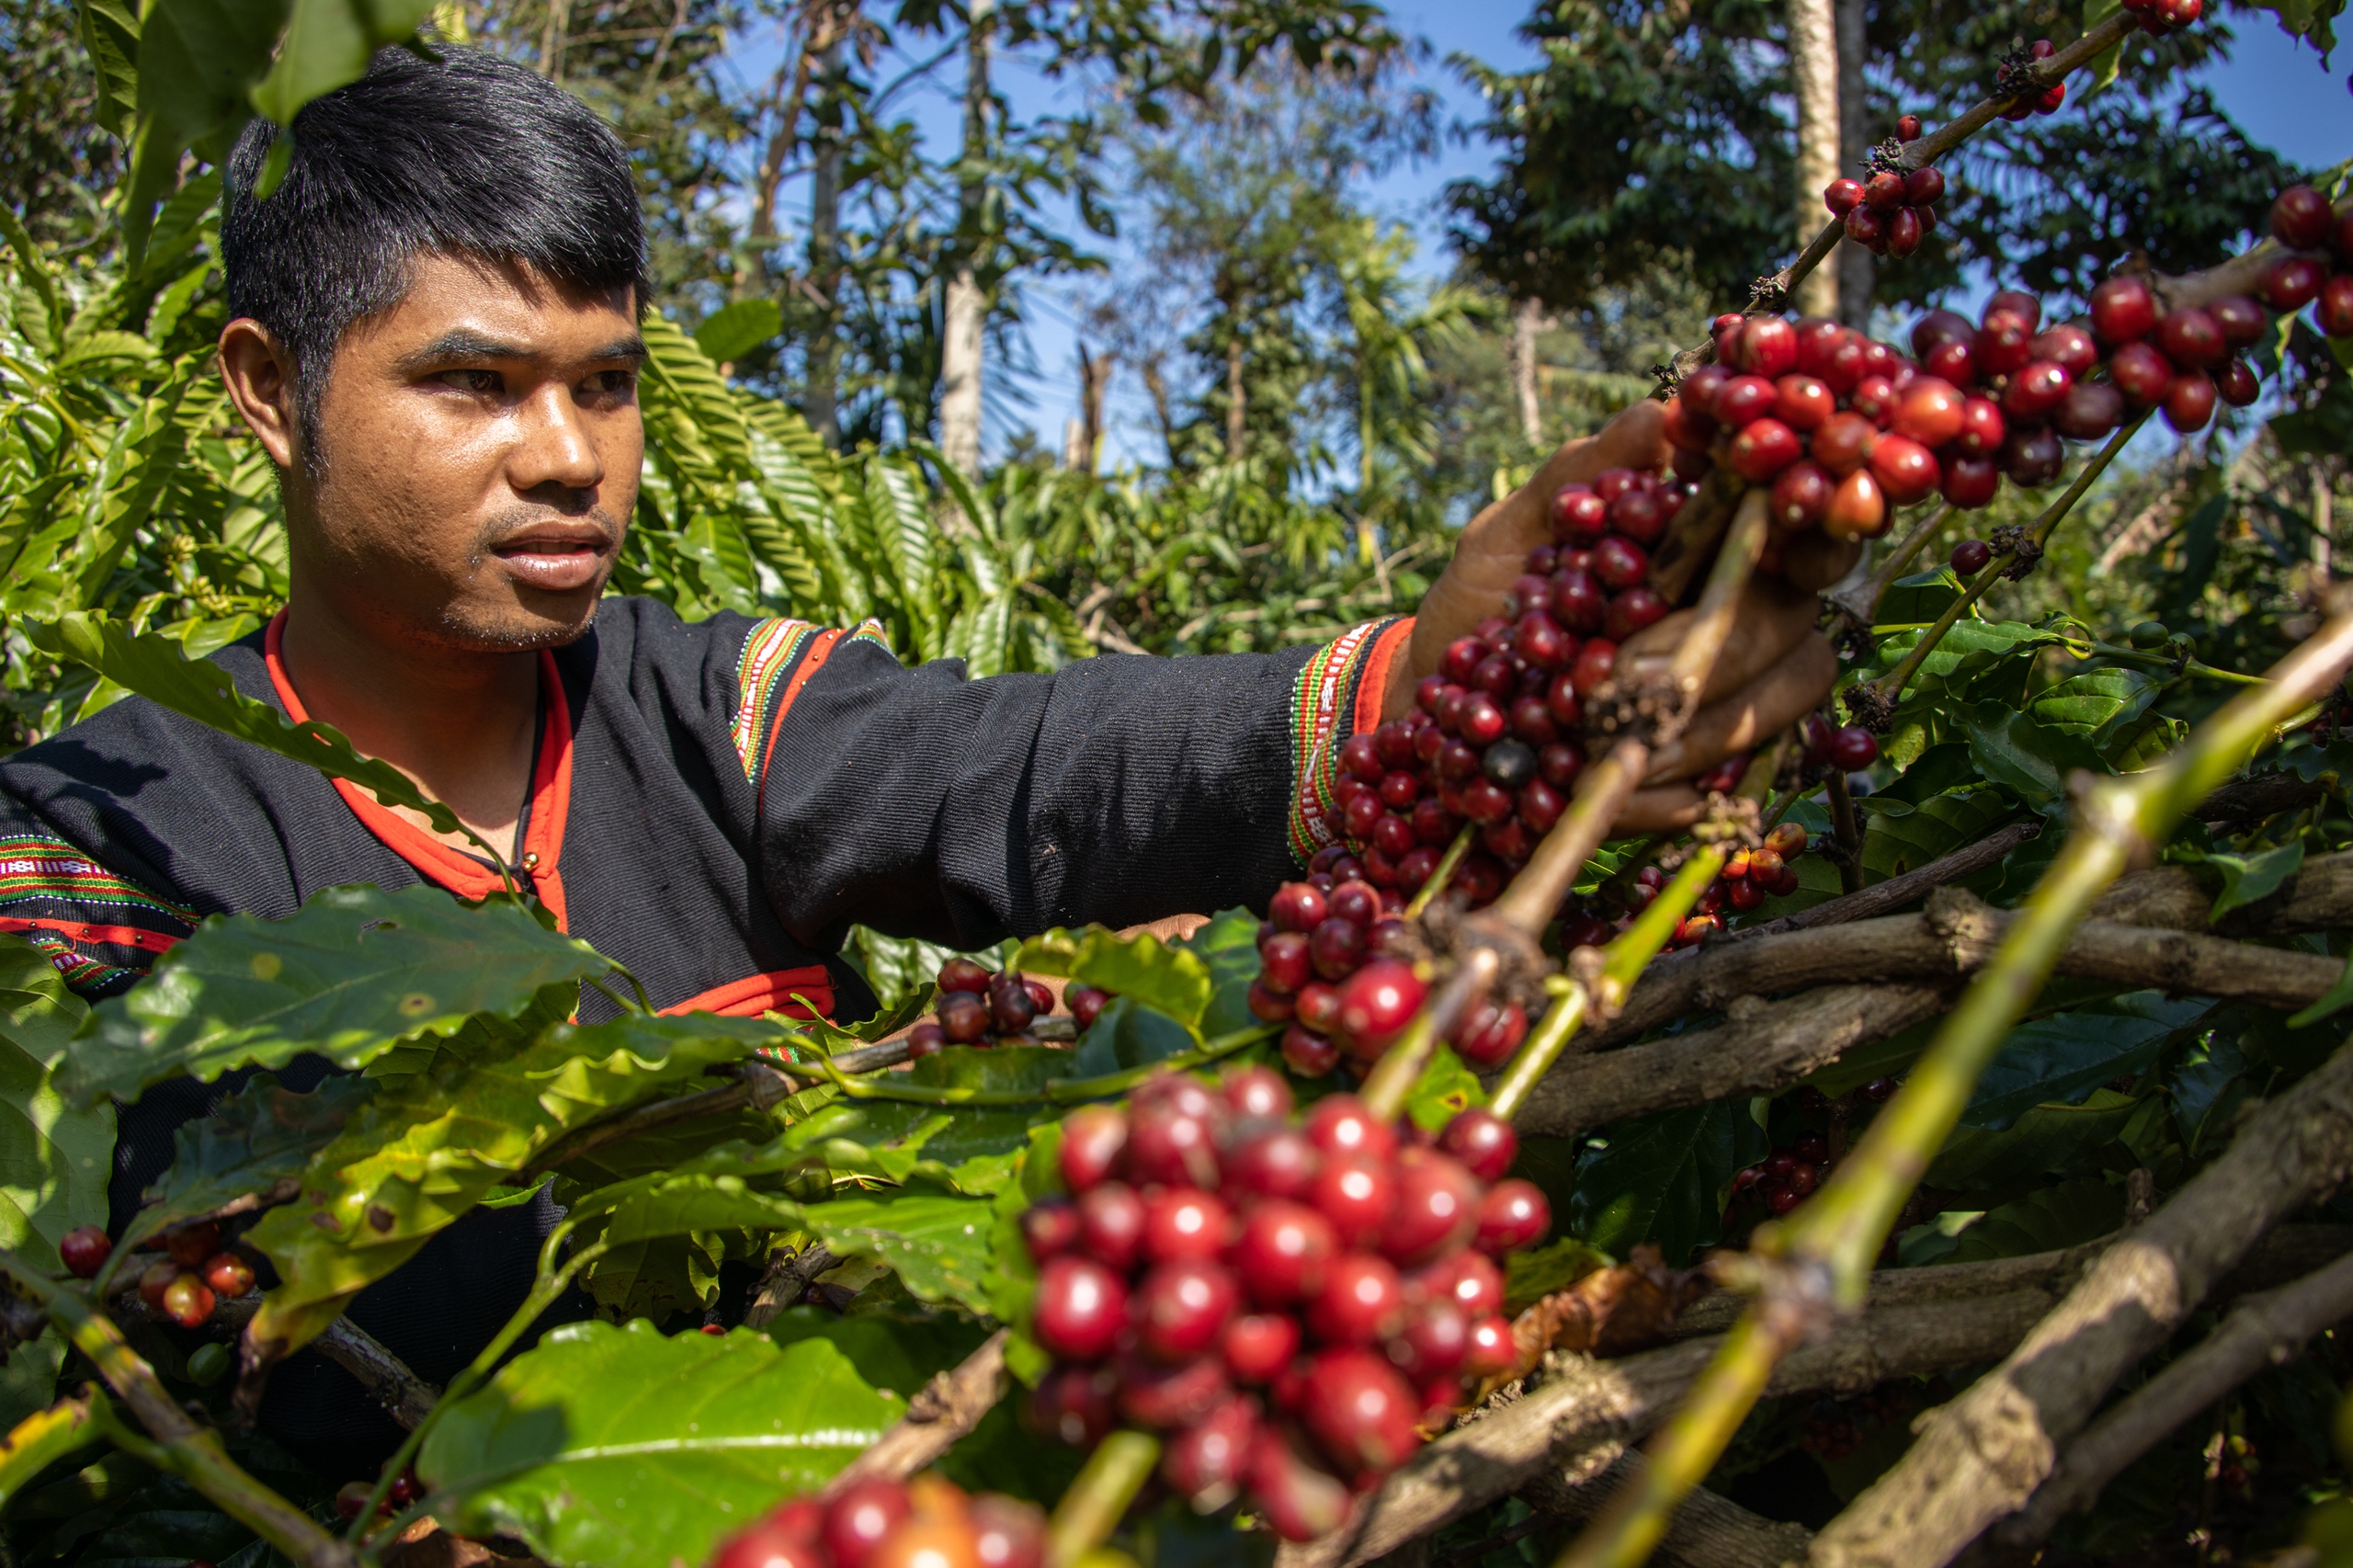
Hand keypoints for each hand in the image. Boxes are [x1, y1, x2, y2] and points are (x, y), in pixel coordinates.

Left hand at [1392, 401, 1858, 830]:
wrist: (1432, 703)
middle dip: (1714, 653)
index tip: (1773, 548)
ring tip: (1596, 733)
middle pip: (1792, 633)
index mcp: (1713, 552)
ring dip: (1688, 729)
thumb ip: (1583, 476)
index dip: (1815, 541)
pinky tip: (1594, 785)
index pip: (1808, 539)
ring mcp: (1729, 709)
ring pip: (1767, 715)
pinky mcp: (1696, 785)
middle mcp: (1743, 625)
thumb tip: (1661, 414)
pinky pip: (1714, 795)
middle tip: (1622, 673)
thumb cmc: (1483, 602)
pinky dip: (1655, 794)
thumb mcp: (1512, 531)